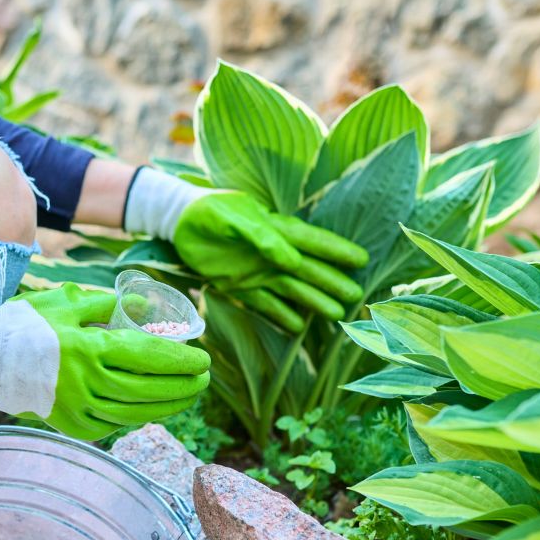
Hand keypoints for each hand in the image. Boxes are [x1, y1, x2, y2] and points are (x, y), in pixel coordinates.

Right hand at [0, 284, 210, 439]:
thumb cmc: (26, 324)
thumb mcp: (69, 302)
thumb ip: (108, 305)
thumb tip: (144, 307)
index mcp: (91, 349)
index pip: (150, 357)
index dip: (181, 361)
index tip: (203, 360)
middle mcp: (88, 383)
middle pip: (150, 390)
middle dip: (183, 386)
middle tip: (203, 380)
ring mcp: (79, 409)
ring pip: (136, 413)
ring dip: (167, 406)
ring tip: (187, 397)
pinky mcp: (71, 425)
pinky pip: (114, 425)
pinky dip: (137, 417)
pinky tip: (152, 409)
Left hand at [173, 191, 368, 332]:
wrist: (178, 223)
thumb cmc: (208, 211)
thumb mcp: (232, 218)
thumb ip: (261, 237)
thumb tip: (290, 260)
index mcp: (275, 230)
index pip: (312, 241)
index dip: (336, 250)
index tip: (361, 260)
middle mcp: (272, 253)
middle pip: (308, 270)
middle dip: (331, 281)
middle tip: (356, 297)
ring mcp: (258, 271)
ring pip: (291, 289)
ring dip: (313, 302)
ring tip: (336, 315)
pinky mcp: (240, 286)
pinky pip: (265, 304)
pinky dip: (281, 315)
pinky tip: (298, 328)